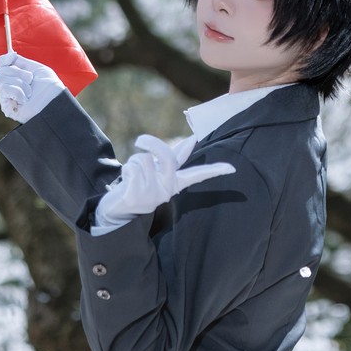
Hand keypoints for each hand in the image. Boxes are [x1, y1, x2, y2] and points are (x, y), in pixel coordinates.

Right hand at [0, 50, 65, 122]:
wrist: (55, 101)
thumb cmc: (49, 86)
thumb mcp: (36, 68)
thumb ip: (21, 62)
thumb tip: (10, 54)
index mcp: (16, 75)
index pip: (0, 64)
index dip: (5, 59)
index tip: (13, 57)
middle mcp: (9, 85)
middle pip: (0, 71)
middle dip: (17, 72)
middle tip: (30, 79)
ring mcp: (7, 96)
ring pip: (1, 80)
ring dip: (20, 83)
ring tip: (30, 91)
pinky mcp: (6, 106)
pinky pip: (5, 90)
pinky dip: (18, 92)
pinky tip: (25, 99)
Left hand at [96, 134, 235, 225]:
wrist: (118, 210)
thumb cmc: (141, 185)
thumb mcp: (159, 171)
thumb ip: (177, 157)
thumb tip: (193, 139)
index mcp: (175, 184)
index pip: (197, 175)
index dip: (214, 170)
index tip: (232, 168)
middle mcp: (166, 190)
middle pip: (167, 157)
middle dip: (153, 143)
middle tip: (141, 140)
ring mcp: (151, 194)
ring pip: (143, 159)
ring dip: (133, 162)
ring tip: (133, 177)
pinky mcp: (135, 196)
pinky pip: (131, 168)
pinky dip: (125, 170)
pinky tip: (126, 184)